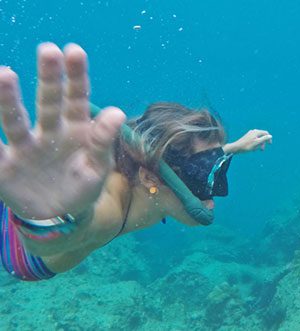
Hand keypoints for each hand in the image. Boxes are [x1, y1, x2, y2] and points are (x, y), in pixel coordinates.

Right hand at [0, 43, 125, 218]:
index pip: (77, 98)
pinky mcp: (3, 166)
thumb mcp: (98, 167)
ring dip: (8, 99)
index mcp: (76, 130)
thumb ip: (104, 141)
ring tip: (5, 74)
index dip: (76, 76)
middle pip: (48, 101)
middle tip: (48, 50)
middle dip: (48, 77)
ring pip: (15, 120)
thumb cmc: (84, 187)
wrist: (61, 216)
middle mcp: (49, 132)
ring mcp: (25, 147)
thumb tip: (117, 112)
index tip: (74, 51)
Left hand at [224, 129, 272, 153]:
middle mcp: (253, 131)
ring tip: (255, 149)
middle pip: (262, 136)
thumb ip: (264, 139)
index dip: (268, 138)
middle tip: (261, 149)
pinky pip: (254, 140)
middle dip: (263, 143)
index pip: (266, 133)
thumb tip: (270, 136)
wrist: (237, 147)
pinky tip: (252, 149)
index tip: (269, 144)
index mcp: (256, 132)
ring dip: (259, 144)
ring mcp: (250, 134)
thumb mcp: (257, 143)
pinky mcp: (247, 137)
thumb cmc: (247, 146)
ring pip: (258, 139)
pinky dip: (255, 144)